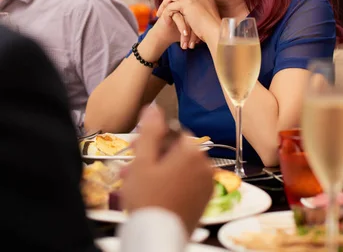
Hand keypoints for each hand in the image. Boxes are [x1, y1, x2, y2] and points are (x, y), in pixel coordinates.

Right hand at [121, 106, 213, 235]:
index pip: (172, 130)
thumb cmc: (148, 200)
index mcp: (192, 150)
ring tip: (136, 181)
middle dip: (152, 154)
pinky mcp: (204, 200)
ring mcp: (206, 183)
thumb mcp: (143, 160)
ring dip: (158, 169)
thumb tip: (153, 107)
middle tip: (132, 164)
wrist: (157, 239)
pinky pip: (186, 182)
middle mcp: (204, 164)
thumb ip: (150, 130)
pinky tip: (152, 191)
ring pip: (179, 166)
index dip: (150, 138)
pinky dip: (171, 182)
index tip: (135, 147)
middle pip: (175, 149)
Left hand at [156, 0, 220, 48]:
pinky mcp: (187, 4)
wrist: (216, 32)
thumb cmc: (215, 31)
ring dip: (165, 4)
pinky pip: (171, 6)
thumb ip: (203, 16)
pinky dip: (166, 13)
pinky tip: (166, 22)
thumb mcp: (210, 20)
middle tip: (164, 9)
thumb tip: (197, 21)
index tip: (175, 8)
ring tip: (160, 15)